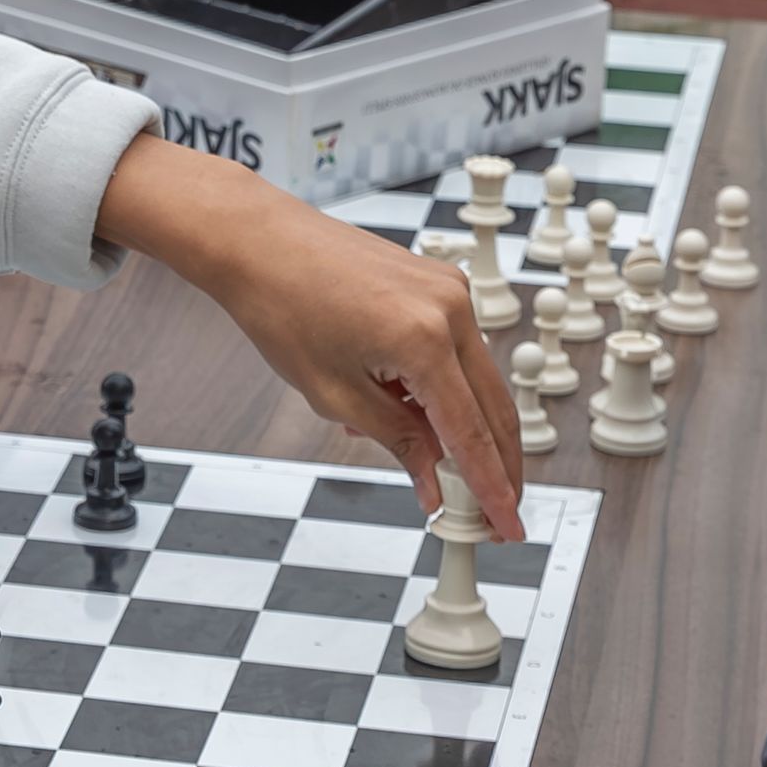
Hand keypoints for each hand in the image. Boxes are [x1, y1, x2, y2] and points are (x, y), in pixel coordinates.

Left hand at [92, 133, 524, 537]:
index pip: (471, 433)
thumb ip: (397, 441)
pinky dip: (443, 387)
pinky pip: (456, 348)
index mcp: (424, 339)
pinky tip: (407, 409)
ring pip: (478, 379)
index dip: (491, 487)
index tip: (507, 525)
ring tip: (434, 465)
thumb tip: (434, 486)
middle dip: (497, 464)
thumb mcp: (334, 394)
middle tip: (496, 513)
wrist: (259, 241)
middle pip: (493, 406)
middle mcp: (450, 309)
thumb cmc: (282, 308)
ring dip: (465, 426)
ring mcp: (449, 289)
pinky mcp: (440, 282)